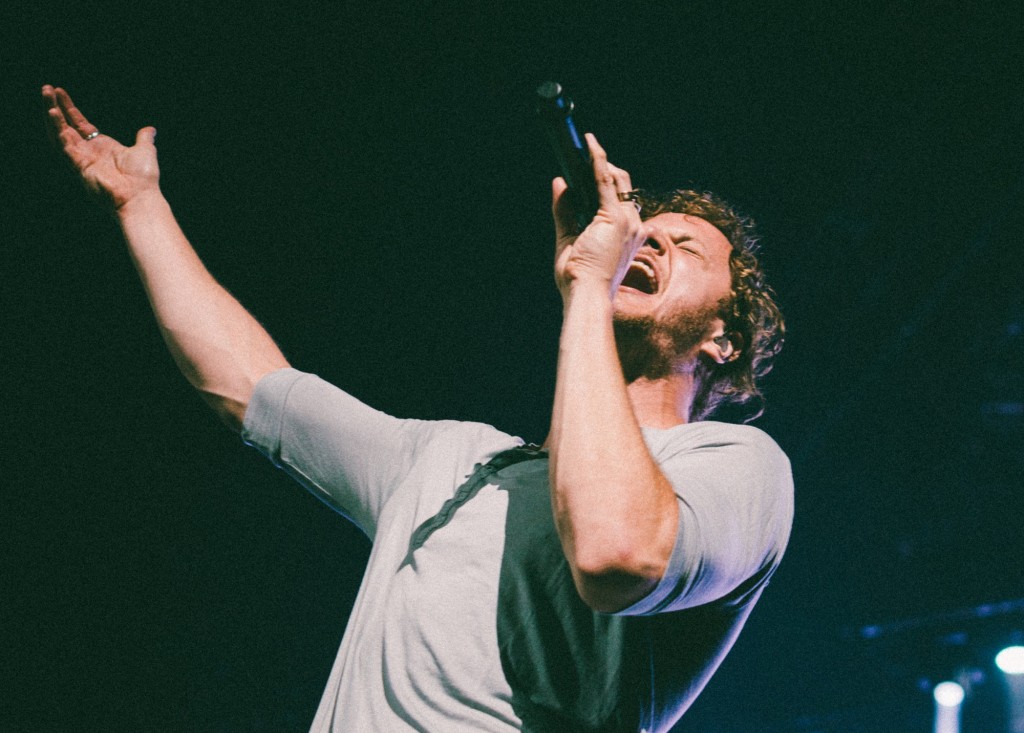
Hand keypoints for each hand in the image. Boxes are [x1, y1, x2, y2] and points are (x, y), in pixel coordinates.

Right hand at [42, 85, 159, 210]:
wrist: (140, 197)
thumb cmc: (143, 178)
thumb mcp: (145, 151)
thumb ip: (144, 138)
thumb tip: (150, 130)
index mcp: (101, 147)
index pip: (80, 124)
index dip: (69, 108)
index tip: (60, 92)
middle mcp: (89, 151)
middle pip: (66, 125)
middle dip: (55, 107)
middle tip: (46, 89)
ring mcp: (82, 158)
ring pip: (60, 133)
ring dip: (52, 115)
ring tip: (46, 96)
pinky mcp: (79, 165)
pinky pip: (64, 145)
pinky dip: (58, 129)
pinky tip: (54, 114)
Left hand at [552, 133, 643, 300]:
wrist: (585, 294)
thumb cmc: (578, 278)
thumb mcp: (568, 238)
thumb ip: (564, 210)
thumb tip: (560, 182)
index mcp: (624, 233)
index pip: (617, 198)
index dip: (602, 180)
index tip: (584, 168)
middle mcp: (631, 224)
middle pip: (620, 184)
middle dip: (600, 167)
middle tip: (579, 154)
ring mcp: (627, 220)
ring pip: (615, 179)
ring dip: (597, 161)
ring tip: (582, 144)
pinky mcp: (615, 217)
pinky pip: (605, 180)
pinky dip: (596, 161)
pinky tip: (588, 145)